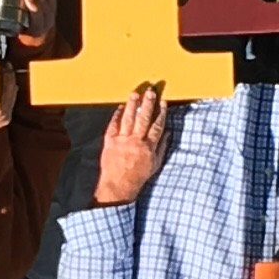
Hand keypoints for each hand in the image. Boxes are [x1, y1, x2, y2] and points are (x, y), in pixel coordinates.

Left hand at [94, 83, 170, 206]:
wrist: (118, 186)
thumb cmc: (138, 177)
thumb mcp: (155, 165)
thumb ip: (162, 147)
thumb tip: (168, 133)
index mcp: (148, 147)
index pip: (157, 126)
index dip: (161, 113)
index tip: (163, 102)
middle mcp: (136, 141)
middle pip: (143, 119)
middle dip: (148, 104)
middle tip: (151, 91)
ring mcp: (122, 141)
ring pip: (128, 119)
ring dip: (132, 105)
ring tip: (135, 93)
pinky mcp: (110, 142)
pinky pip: (113, 125)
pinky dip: (116, 115)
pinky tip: (119, 107)